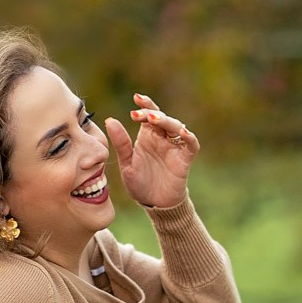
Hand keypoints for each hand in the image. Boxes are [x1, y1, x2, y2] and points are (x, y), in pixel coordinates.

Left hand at [105, 92, 198, 208]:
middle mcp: (163, 139)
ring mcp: (175, 148)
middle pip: (163, 118)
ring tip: (154, 119)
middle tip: (141, 114)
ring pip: (177, 127)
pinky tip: (183, 133)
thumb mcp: (126, 162)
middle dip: (153, 113)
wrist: (153, 203)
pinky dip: (190, 138)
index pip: (149, 114)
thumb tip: (110, 120)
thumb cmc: (140, 183)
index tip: (136, 98)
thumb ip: (121, 143)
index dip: (145, 105)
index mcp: (148, 136)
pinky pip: (191, 145)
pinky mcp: (184, 160)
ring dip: (167, 121)